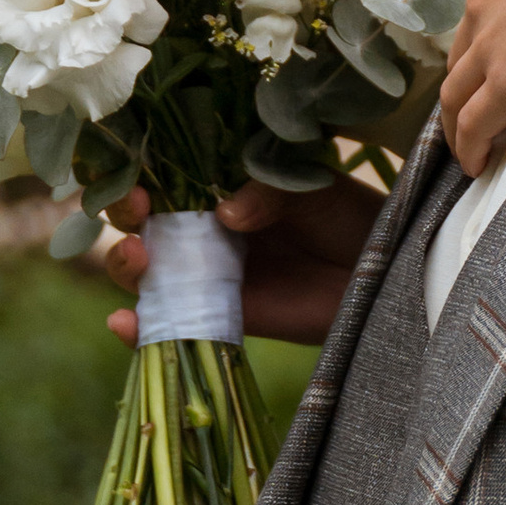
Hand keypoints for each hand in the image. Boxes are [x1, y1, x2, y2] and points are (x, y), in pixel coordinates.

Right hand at [100, 177, 384, 350]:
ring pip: (145, 272)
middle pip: (141, 224)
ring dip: (126, 265)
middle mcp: (202, 229)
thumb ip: (270, 192)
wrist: (380, 269)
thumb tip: (227, 214)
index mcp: (217, 186)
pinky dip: (140, 328)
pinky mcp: (220, 317)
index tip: (140, 181)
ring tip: (140, 259)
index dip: (140, 176)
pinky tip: (125, 324)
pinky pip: (171, 323)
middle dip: (126, 218)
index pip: (161, 177)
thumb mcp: (311, 189)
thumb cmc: (346, 215)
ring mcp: (207, 274)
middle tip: (139, 212)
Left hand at [437, 0, 505, 175]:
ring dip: (456, 123)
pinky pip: (475, 124)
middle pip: (463, 50)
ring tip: (467, 146)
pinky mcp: (504, 85)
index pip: (487, 2)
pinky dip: (470, 147)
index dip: (489, 32)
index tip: (499, 52)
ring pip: (456, 92)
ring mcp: (490, 45)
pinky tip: (476, 166)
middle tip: (473, 105)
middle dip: (465, 80)